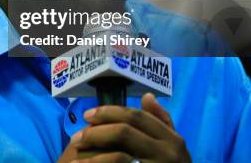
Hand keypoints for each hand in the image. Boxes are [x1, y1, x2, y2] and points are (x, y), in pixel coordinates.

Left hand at [69, 93, 190, 162]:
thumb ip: (161, 122)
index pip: (136, 117)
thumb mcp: (174, 146)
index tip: (88, 114)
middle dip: (97, 130)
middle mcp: (168, 154)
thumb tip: (147, 96)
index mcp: (173, 140)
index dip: (109, 112)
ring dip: (93, 151)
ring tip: (76, 150)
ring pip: (117, 154)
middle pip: (124, 132)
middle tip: (76, 134)